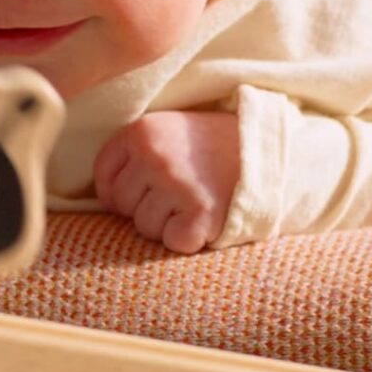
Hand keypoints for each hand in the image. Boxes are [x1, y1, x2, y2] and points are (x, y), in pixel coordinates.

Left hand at [92, 111, 240, 253]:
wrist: (267, 147)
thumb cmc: (210, 144)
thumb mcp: (167, 130)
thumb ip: (134, 154)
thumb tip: (105, 201)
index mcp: (140, 131)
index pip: (103, 176)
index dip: (118, 191)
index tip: (144, 190)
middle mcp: (154, 155)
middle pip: (122, 205)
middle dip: (145, 207)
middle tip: (178, 193)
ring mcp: (177, 183)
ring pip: (145, 227)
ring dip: (168, 223)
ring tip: (193, 201)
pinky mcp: (202, 212)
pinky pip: (174, 242)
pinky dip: (190, 238)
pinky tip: (205, 217)